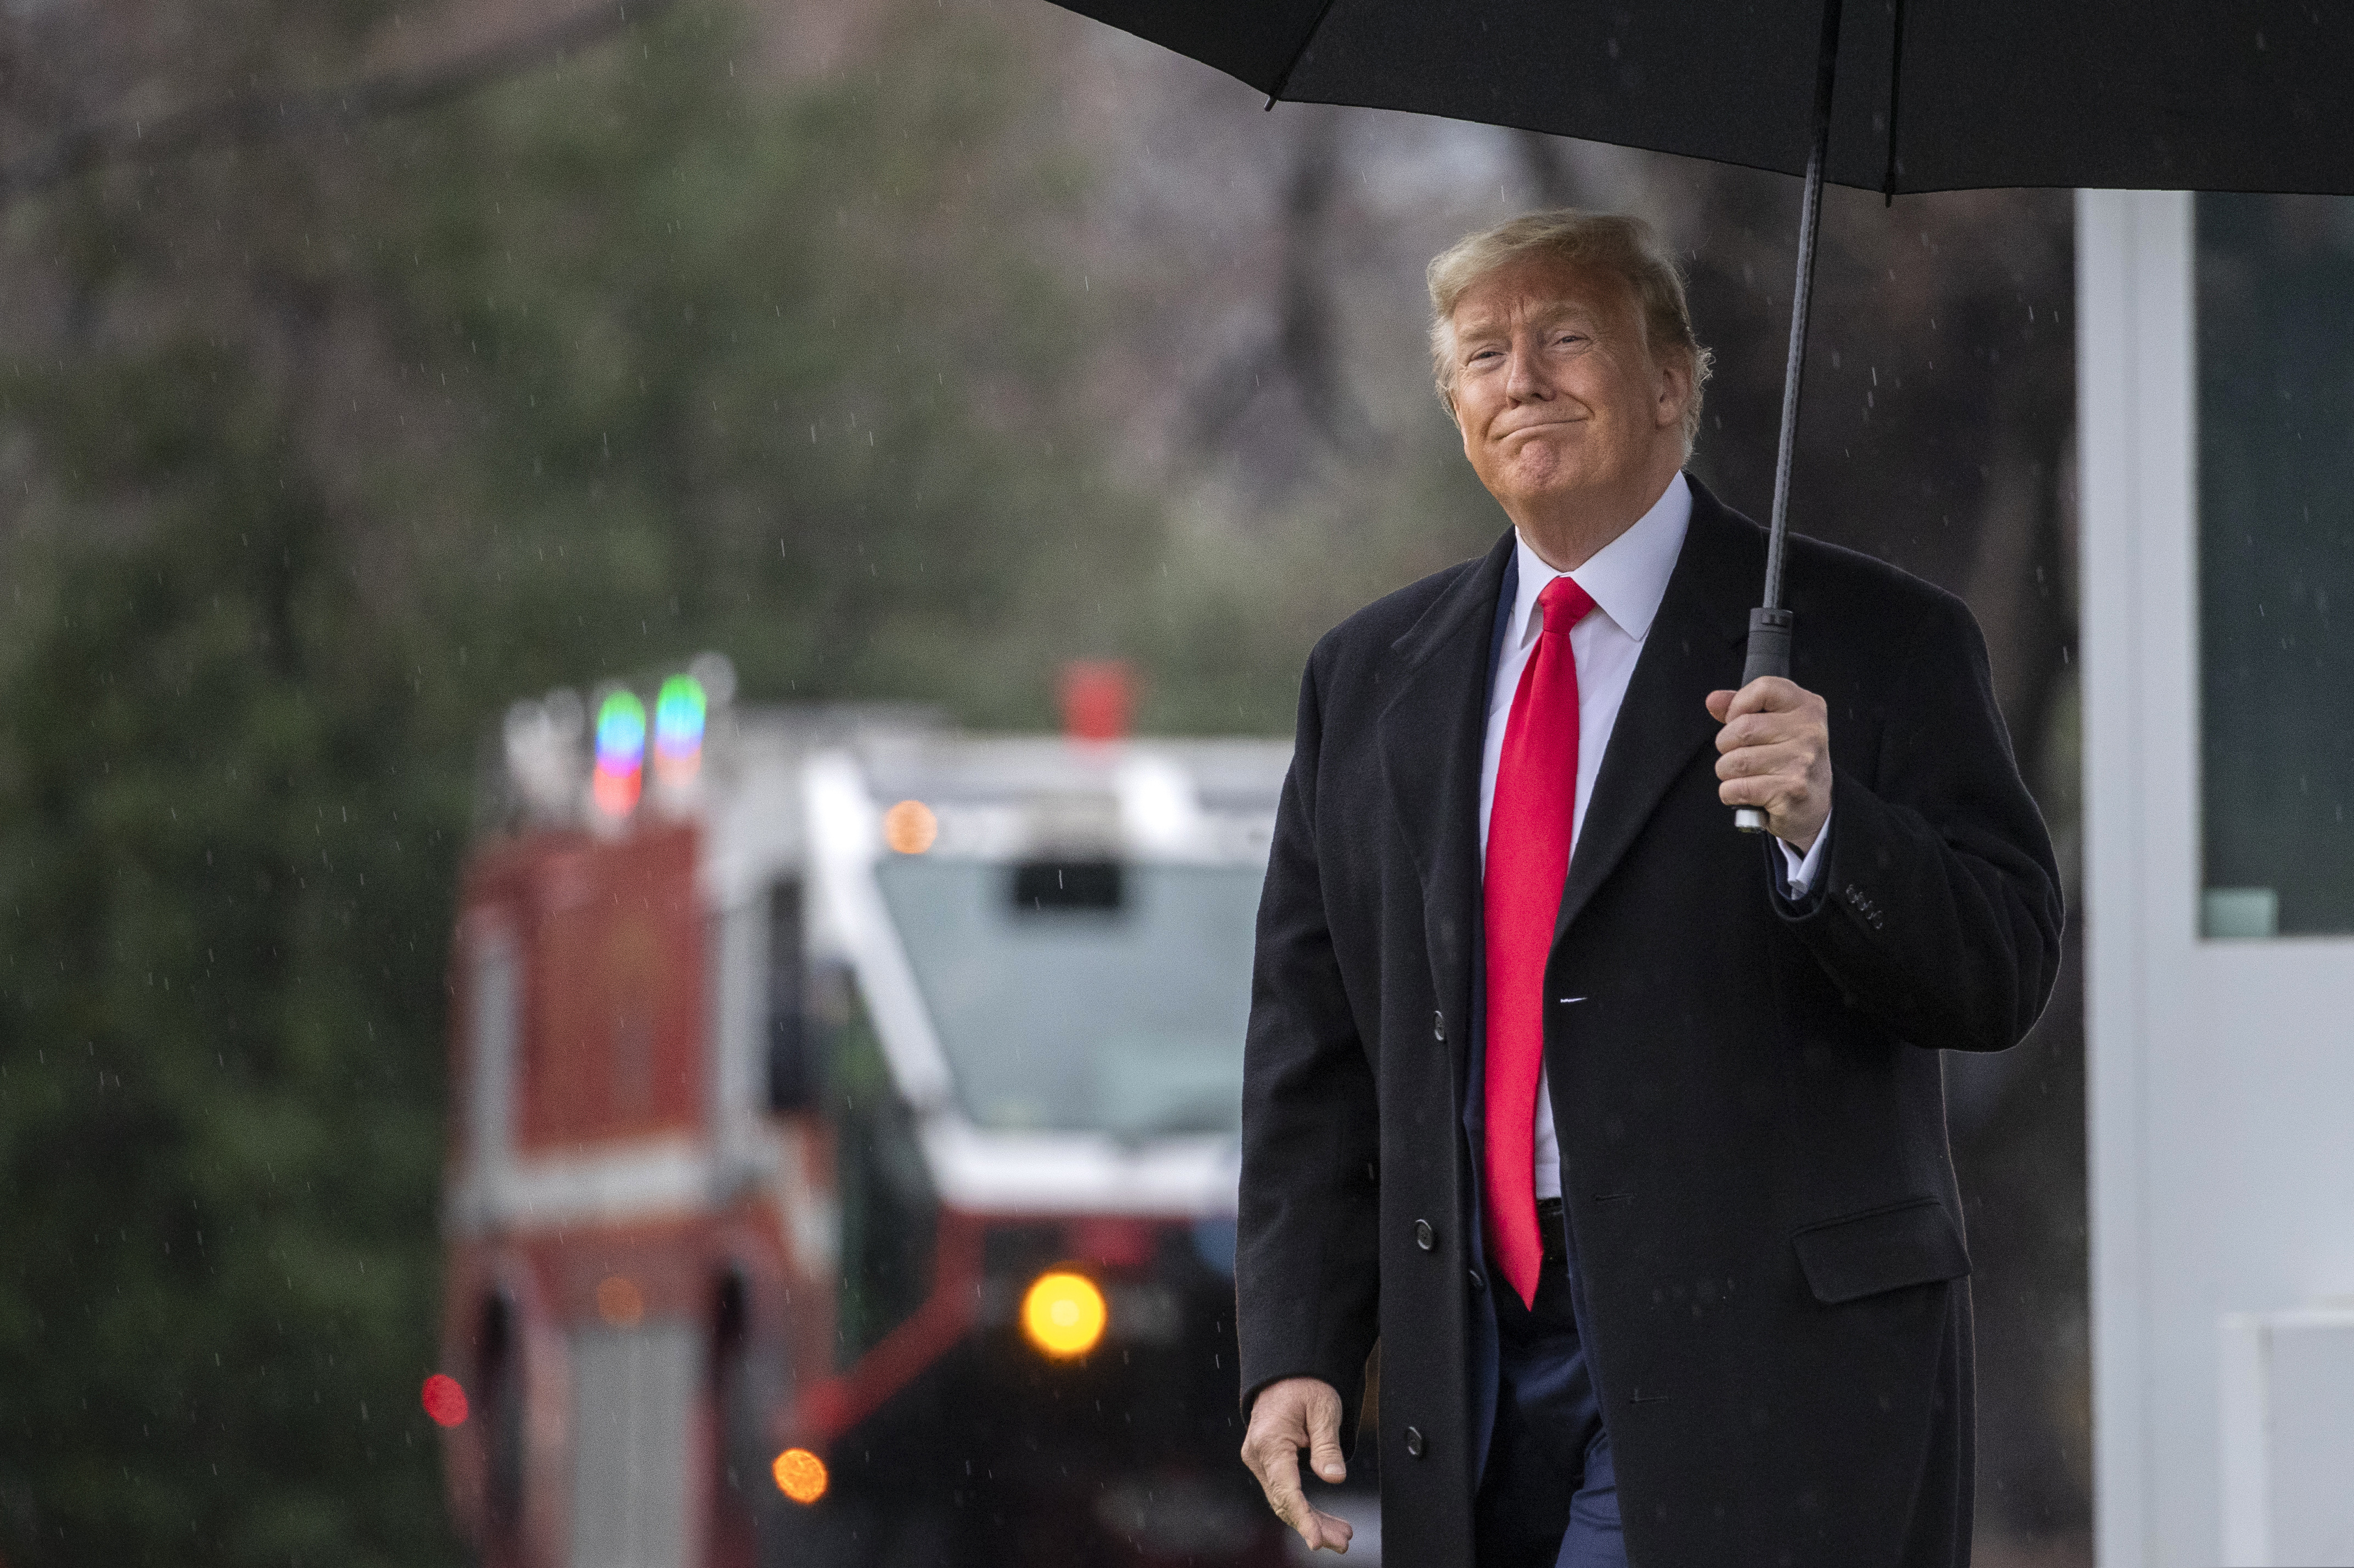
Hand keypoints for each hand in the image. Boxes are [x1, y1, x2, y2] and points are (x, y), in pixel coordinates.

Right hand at [1239, 1376, 1353, 1553]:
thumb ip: (1328, 1446)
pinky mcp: (1266, 1462)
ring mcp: (1259, 1460)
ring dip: (1311, 1520)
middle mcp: (1258, 1455)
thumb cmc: (1305, 1385)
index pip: (1286, 1490)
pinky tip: (1324, 1521)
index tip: (1317, 1541)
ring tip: (1342, 1535)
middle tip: (1342, 1542)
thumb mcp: (1324, 1409)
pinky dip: (1303, 1507)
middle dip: (1313, 1526)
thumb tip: (1334, 1479)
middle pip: (1285, 1502)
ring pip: (1284, 1500)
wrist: (1285, 1372)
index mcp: (1270, 1442)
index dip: (1303, 1519)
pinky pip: (1284, 1490)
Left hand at [1705, 676, 1831, 852]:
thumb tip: (1714, 700)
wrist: (1815, 805)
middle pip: (1741, 729)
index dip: (1738, 705)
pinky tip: (1746, 794)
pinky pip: (1736, 788)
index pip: (1763, 688)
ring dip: (1727, 772)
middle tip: (1739, 755)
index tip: (1736, 720)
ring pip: (1735, 761)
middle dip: (1726, 746)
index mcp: (1807, 707)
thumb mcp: (1775, 727)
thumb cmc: (1790, 762)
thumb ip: (1743, 709)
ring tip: (1744, 776)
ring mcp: (1801, 762)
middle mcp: (1809, 732)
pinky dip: (1730, 793)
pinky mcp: (1790, 791)